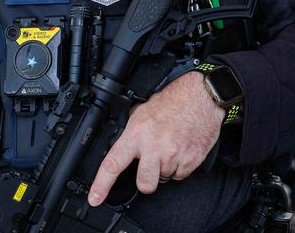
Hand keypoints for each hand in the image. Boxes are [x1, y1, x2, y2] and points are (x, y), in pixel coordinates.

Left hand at [87, 72, 224, 206]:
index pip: (114, 163)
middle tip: (151, 164)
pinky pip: (181, 175)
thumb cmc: (172, 101)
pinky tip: (181, 148)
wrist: (200, 97)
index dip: (102, 184)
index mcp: (137, 134)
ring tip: (170, 146)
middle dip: (147, 179)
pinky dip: (181, 166)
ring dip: (166, 167)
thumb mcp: (142, 112)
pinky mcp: (191, 160)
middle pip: (145, 184)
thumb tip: (123, 145)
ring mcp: (174, 154)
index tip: (95, 198)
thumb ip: (132, 132)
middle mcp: (154, 146)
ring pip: (165, 178)